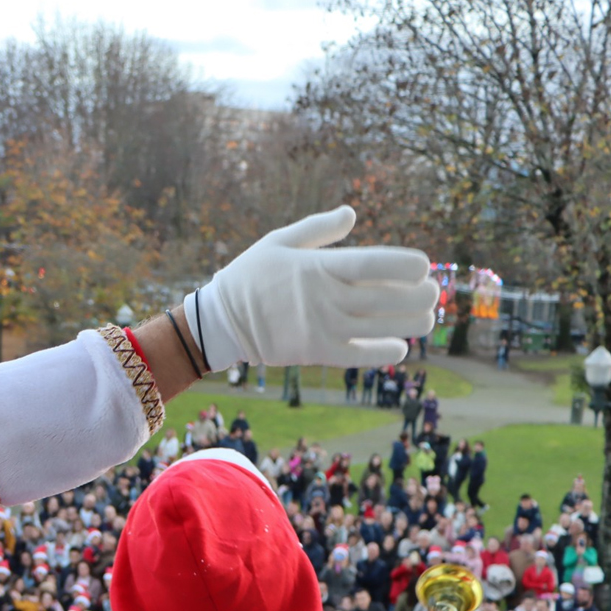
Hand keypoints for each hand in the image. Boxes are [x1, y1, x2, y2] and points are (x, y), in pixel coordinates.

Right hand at [184, 206, 435, 369]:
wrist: (221, 321)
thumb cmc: (250, 276)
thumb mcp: (278, 241)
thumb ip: (318, 228)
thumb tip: (351, 213)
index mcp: (320, 266)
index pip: (378, 264)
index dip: (409, 265)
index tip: (423, 266)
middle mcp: (327, 297)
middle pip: (393, 297)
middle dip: (423, 295)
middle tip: (430, 293)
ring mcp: (324, 327)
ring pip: (387, 327)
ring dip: (415, 324)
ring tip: (423, 318)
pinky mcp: (318, 352)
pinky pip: (364, 354)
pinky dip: (388, 351)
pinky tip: (400, 346)